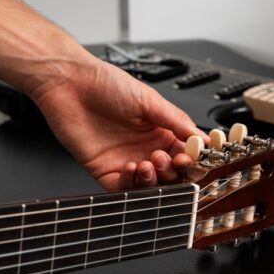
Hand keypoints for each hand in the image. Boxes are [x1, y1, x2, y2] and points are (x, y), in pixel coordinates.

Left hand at [29, 55, 205, 189]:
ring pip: (150, 186)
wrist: (69, 84)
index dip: (192, 161)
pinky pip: (124, 189)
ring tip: (148, 163)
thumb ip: (177, 122)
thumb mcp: (149, 100)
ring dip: (154, 180)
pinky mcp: (105, 171)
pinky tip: (130, 167)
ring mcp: (126, 161)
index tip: (193, 160)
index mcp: (161, 131)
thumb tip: (203, 138)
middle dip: (173, 172)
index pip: (185, 154)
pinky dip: (131, 184)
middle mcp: (145, 148)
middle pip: (171, 175)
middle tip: (166, 159)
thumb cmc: (105, 84)